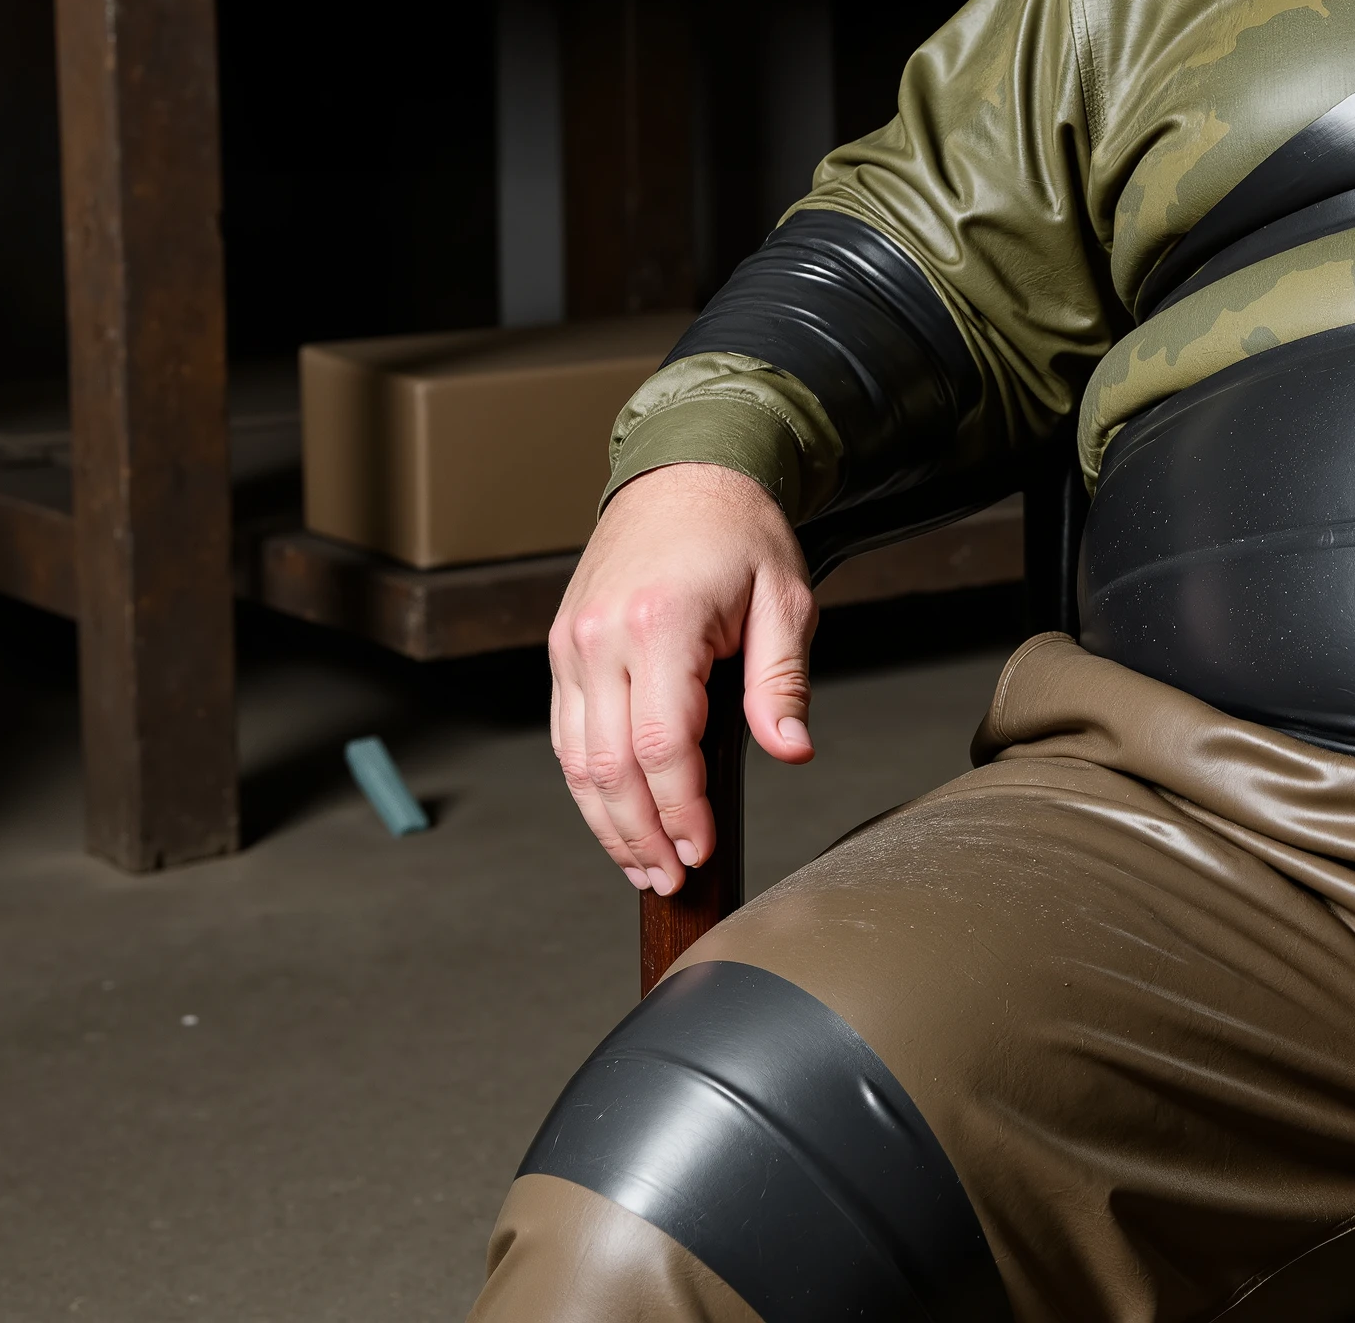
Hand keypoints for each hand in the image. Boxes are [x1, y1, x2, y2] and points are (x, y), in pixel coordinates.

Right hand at [547, 462, 817, 895]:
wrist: (684, 474)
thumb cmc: (739, 532)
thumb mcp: (785, 598)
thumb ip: (783, 681)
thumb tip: (792, 751)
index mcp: (660, 623)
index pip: (662, 746)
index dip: (681, 811)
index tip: (702, 849)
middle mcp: (601, 637)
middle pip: (607, 767)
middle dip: (639, 835)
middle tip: (669, 880)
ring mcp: (572, 644)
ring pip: (574, 760)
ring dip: (606, 823)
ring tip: (642, 866)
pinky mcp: (562, 649)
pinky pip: (565, 734)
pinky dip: (587, 786)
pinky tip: (616, 818)